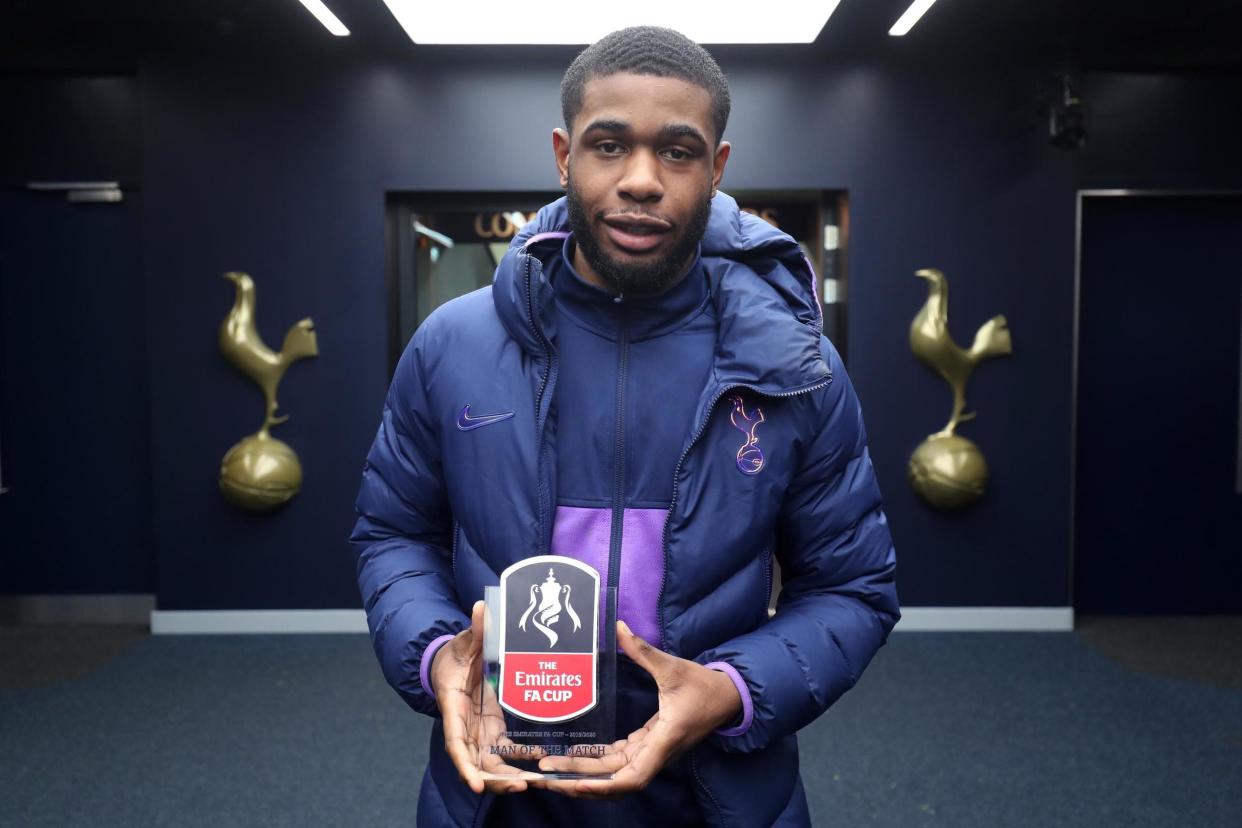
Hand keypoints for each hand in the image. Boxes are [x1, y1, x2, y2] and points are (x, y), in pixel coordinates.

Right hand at [433, 601, 541, 794]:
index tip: (476, 786)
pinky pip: (507, 750)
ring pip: (492, 762)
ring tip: (535, 783)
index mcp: (454, 709)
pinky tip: (543, 759)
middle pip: (477, 762)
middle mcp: (466, 726)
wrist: (452, 662)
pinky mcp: (493, 729)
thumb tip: (481, 607)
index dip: (466, 766)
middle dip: (496, 779)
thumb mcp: (462, 641)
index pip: (457, 744)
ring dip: (510, 775)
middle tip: (520, 787)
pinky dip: (522, 758)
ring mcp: (479, 730)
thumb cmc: (454, 654)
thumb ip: (474, 630)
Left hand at [533, 620, 741, 798]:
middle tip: (544, 775)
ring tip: (551, 771)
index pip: (633, 777)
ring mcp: (653, 752)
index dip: (604, 785)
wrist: (728, 697)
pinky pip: (620, 761)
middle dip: (578, 780)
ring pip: (614, 774)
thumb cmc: (703, 685)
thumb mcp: (673, 666)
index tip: (576, 784)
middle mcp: (657, 753)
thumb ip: (644, 651)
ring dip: (584, 774)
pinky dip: (598, 762)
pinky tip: (575, 756)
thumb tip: (619, 627)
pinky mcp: (650, 745)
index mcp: (664, 740)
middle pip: (614, 780)